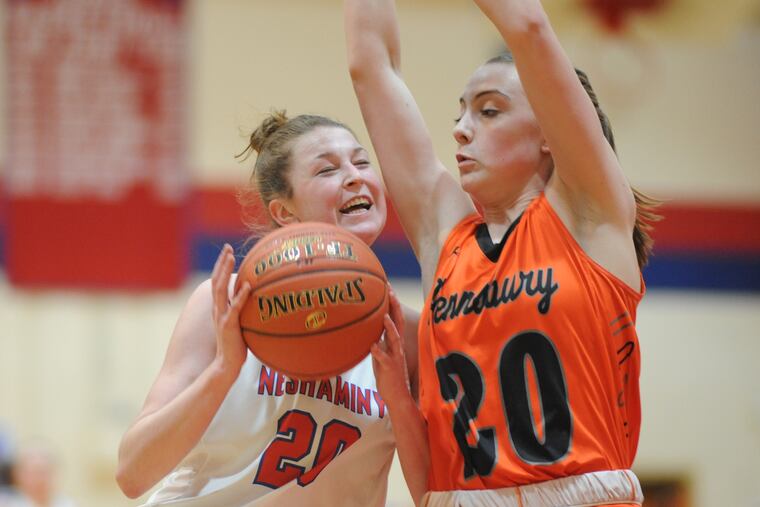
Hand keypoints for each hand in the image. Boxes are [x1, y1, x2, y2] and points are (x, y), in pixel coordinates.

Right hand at [211, 244, 250, 376]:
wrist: (226, 365)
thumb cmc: (236, 345)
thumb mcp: (238, 324)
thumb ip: (242, 312)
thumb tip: (255, 300)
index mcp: (218, 308)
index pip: (217, 282)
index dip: (221, 267)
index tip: (227, 252)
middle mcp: (217, 310)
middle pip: (216, 281)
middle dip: (221, 263)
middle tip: (227, 247)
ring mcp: (221, 317)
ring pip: (221, 290)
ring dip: (226, 273)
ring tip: (232, 258)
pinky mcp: (228, 325)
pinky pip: (235, 308)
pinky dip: (240, 295)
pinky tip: (247, 285)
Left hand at [370, 286, 411, 406]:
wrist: (397, 396)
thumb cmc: (387, 375)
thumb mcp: (381, 354)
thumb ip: (378, 341)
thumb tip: (370, 329)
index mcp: (394, 342)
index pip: (395, 318)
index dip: (392, 303)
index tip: (387, 287)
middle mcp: (397, 346)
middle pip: (398, 322)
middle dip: (394, 307)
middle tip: (389, 291)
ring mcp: (395, 357)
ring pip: (395, 339)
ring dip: (390, 327)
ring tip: (384, 316)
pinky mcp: (390, 368)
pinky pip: (384, 359)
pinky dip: (378, 352)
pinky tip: (372, 345)